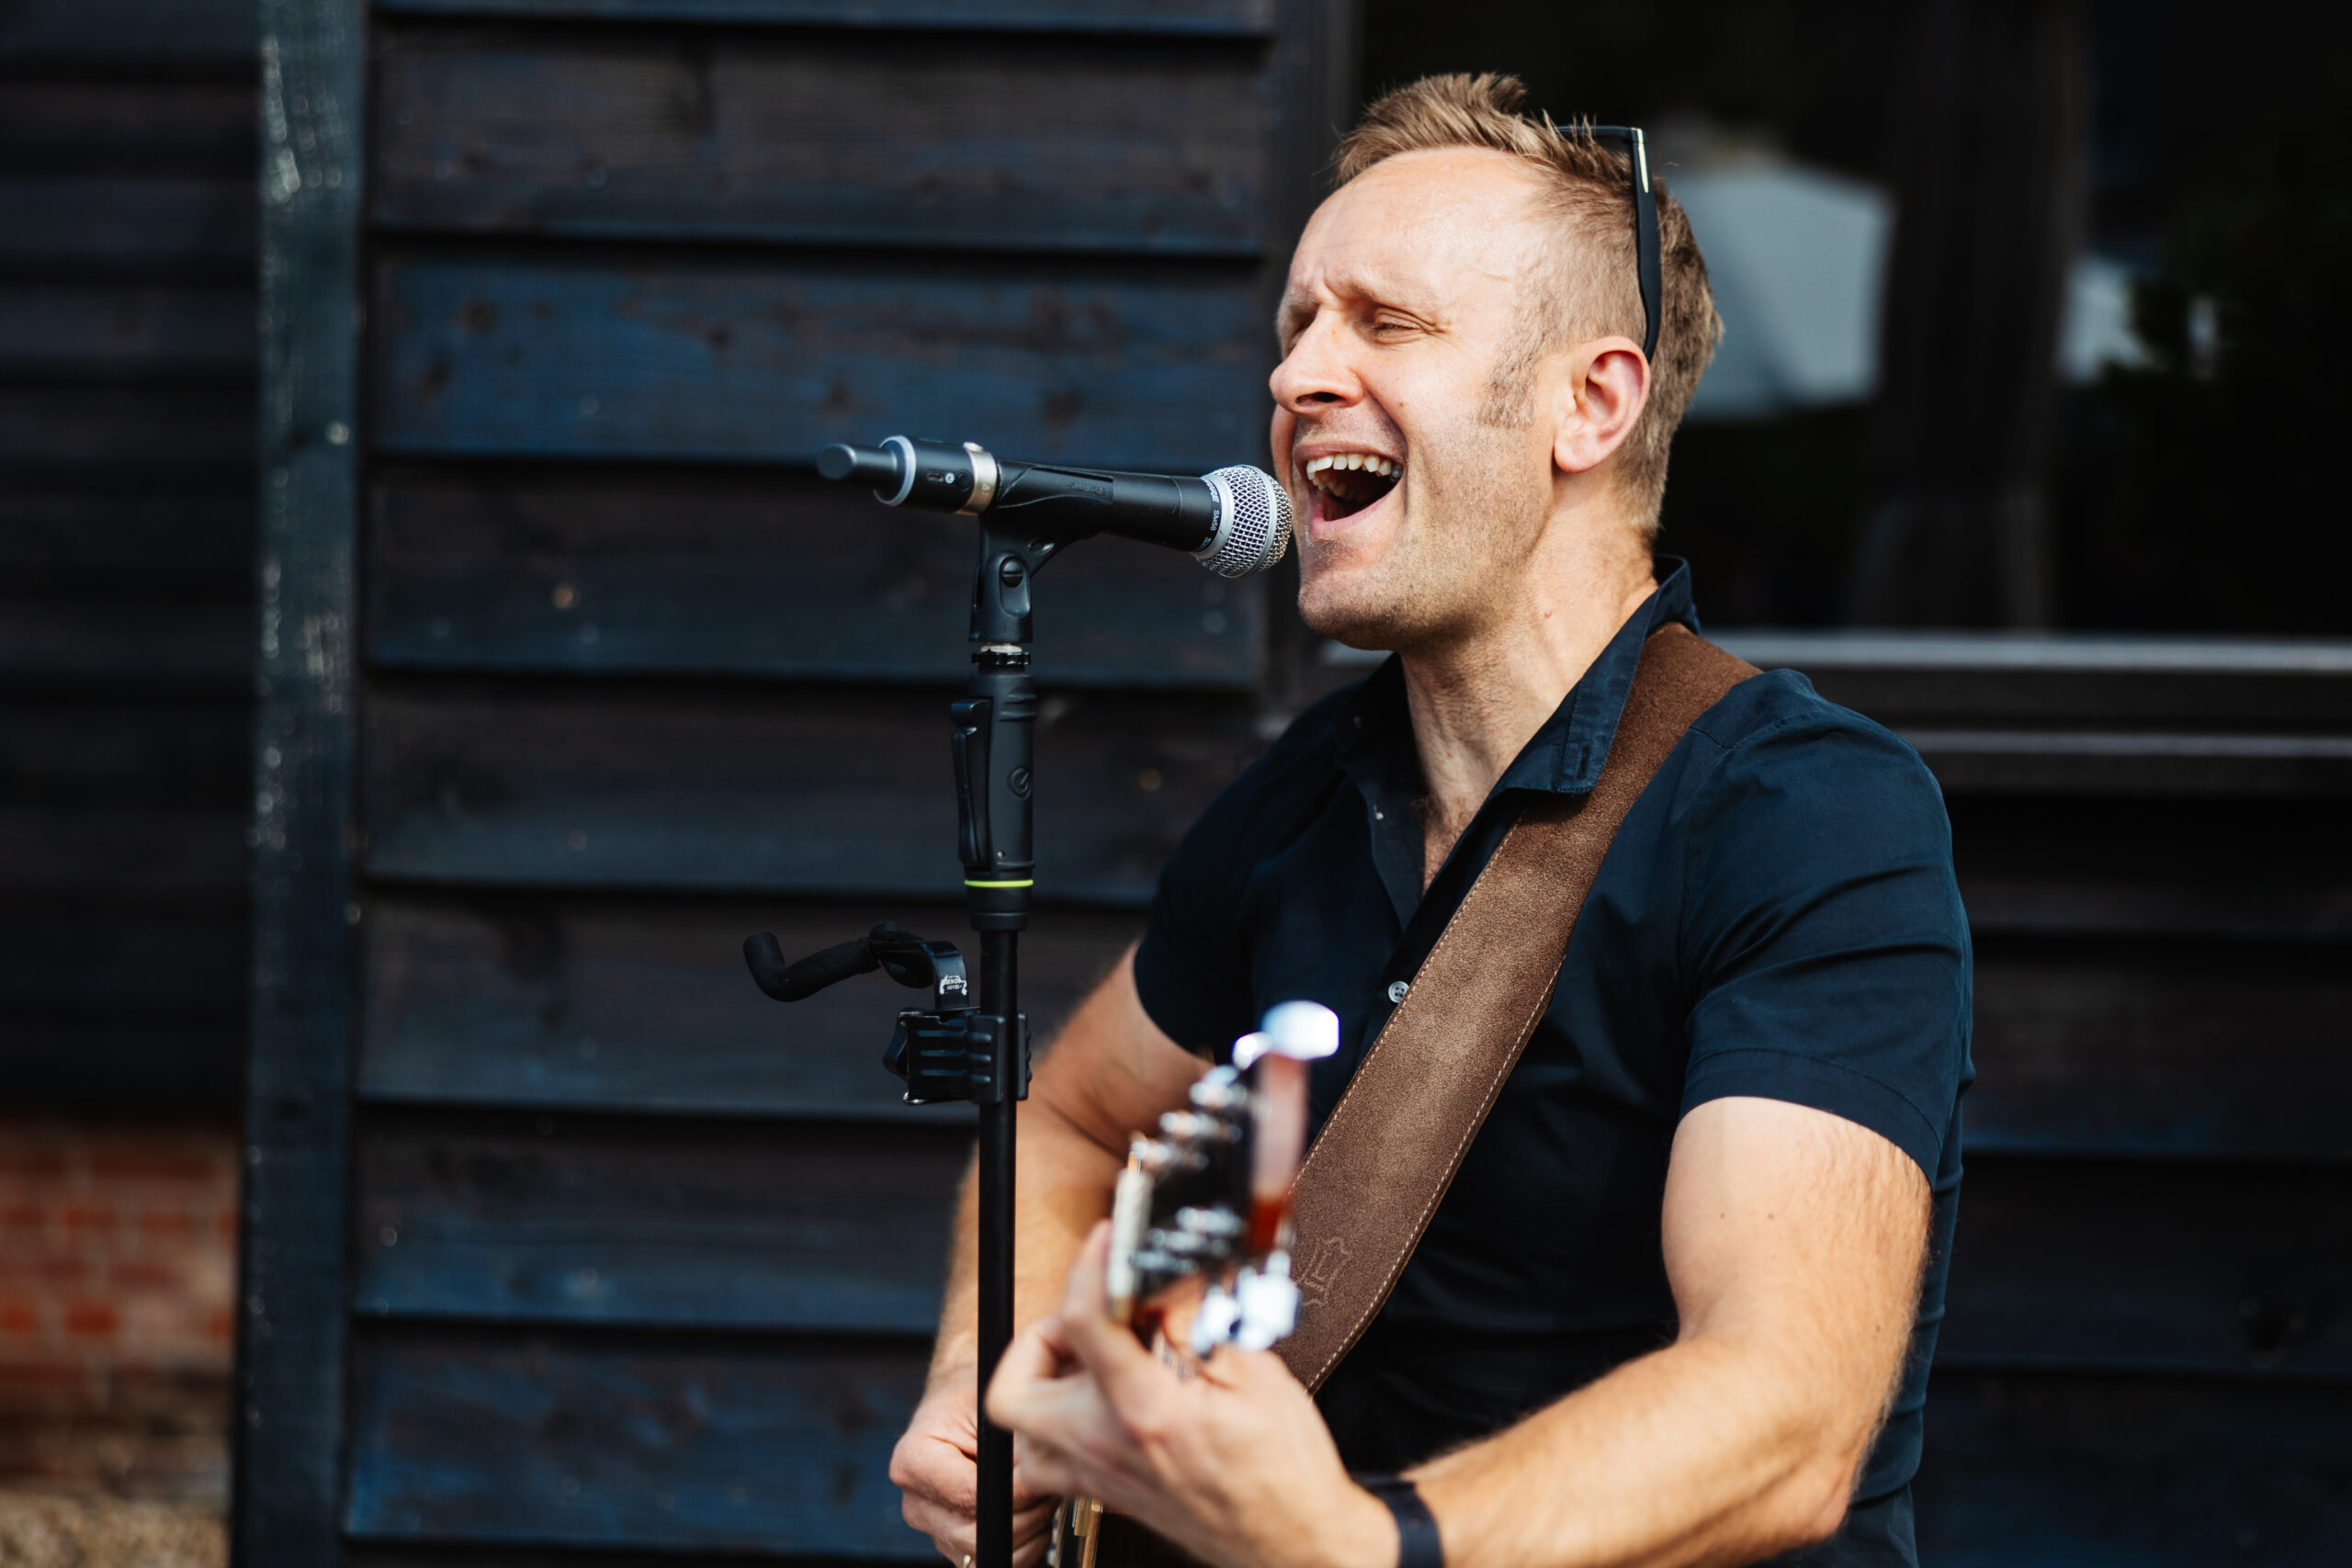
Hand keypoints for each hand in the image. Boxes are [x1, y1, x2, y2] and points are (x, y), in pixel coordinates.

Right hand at [888, 1370, 1059, 1566]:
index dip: (1016, 1490)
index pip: (970, 1496)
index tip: (1040, 1473)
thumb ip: (1012, 1439)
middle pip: (978, 1534)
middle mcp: (916, 1503)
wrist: (965, 1409)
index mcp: (913, 1462)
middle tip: (1047, 1482)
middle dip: (1026, 1512)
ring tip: (1041, 1494)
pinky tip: (1032, 1512)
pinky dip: (1025, 1544)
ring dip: (1030, 1529)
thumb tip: (1037, 1475)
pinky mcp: (956, 1547)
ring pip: (991, 1553)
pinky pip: (998, 1560)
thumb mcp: (991, 1401)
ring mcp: (935, 1530)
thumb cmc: (974, 1400)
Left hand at [985, 1224, 1394, 1567]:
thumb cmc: (1284, 1471)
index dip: (1089, 1266)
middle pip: (1012, 1391)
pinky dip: (1054, 1424)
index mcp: (1145, 1410)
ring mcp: (1101, 1476)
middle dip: (1038, 1339)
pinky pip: (1046, 1460)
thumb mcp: (1253, 1373)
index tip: (1105, 1242)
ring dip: (1039, 1384)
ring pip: (1021, 1431)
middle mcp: (1108, 1448)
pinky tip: (1094, 1401)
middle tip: (1083, 1318)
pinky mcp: (1107, 1493)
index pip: (1084, 1322)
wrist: (1292, 1540)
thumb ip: (1195, 1323)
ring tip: (1083, 1358)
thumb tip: (1157, 1284)